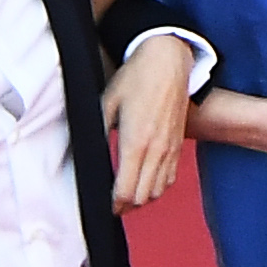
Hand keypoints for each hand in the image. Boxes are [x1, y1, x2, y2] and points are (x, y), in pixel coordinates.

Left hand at [99, 38, 193, 212]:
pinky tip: (144, 183)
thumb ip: (99, 132)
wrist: (169, 61)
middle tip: (111, 205)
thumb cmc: (136, 78)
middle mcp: (156, 151)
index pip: (125, 192)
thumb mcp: (106, 104)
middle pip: (140, 197)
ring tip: (126, 196)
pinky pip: (169, 179)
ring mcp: (169, 149)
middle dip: (124, 206)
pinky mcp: (178, 145)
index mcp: (135, 143)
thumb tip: (89, 156)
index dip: (112, 206)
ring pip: (156, 192)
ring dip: (140, 198)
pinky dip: (156, 188)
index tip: (103, 206)